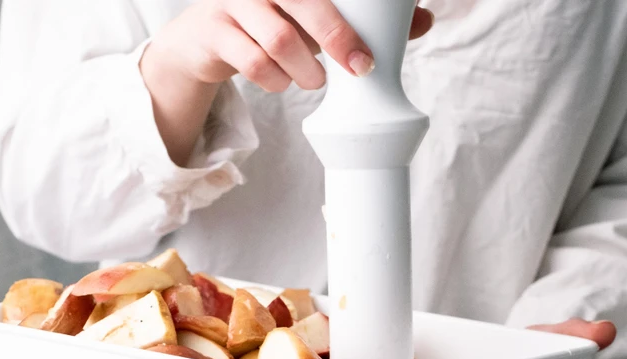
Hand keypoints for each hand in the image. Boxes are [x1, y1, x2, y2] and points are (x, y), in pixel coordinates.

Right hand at [141, 1, 432, 164]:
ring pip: (278, 39)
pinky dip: (275, 80)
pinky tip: (283, 82)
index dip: (345, 20)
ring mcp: (235, 2)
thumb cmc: (272, 20)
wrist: (204, 38)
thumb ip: (361, 18)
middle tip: (359, 69)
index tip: (370, 47)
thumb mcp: (314, 15)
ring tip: (315, 81)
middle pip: (305, 3)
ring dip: (304, 70)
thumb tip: (422, 21)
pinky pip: (251, 61)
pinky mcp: (214, 31)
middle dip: (337, 39)